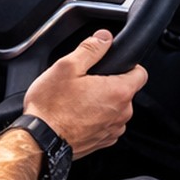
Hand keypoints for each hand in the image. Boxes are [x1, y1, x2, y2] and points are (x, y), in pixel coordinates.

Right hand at [22, 30, 146, 157]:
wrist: (39, 141)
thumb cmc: (51, 107)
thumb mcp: (67, 66)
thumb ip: (91, 48)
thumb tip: (105, 37)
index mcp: (118, 92)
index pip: (141, 73)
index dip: (127, 65)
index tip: (112, 65)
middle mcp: (121, 114)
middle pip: (125, 91)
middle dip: (109, 84)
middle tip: (84, 82)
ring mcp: (112, 130)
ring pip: (115, 108)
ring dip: (102, 103)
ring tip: (77, 100)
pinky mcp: (102, 142)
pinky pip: (106, 124)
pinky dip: (95, 119)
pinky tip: (76, 115)